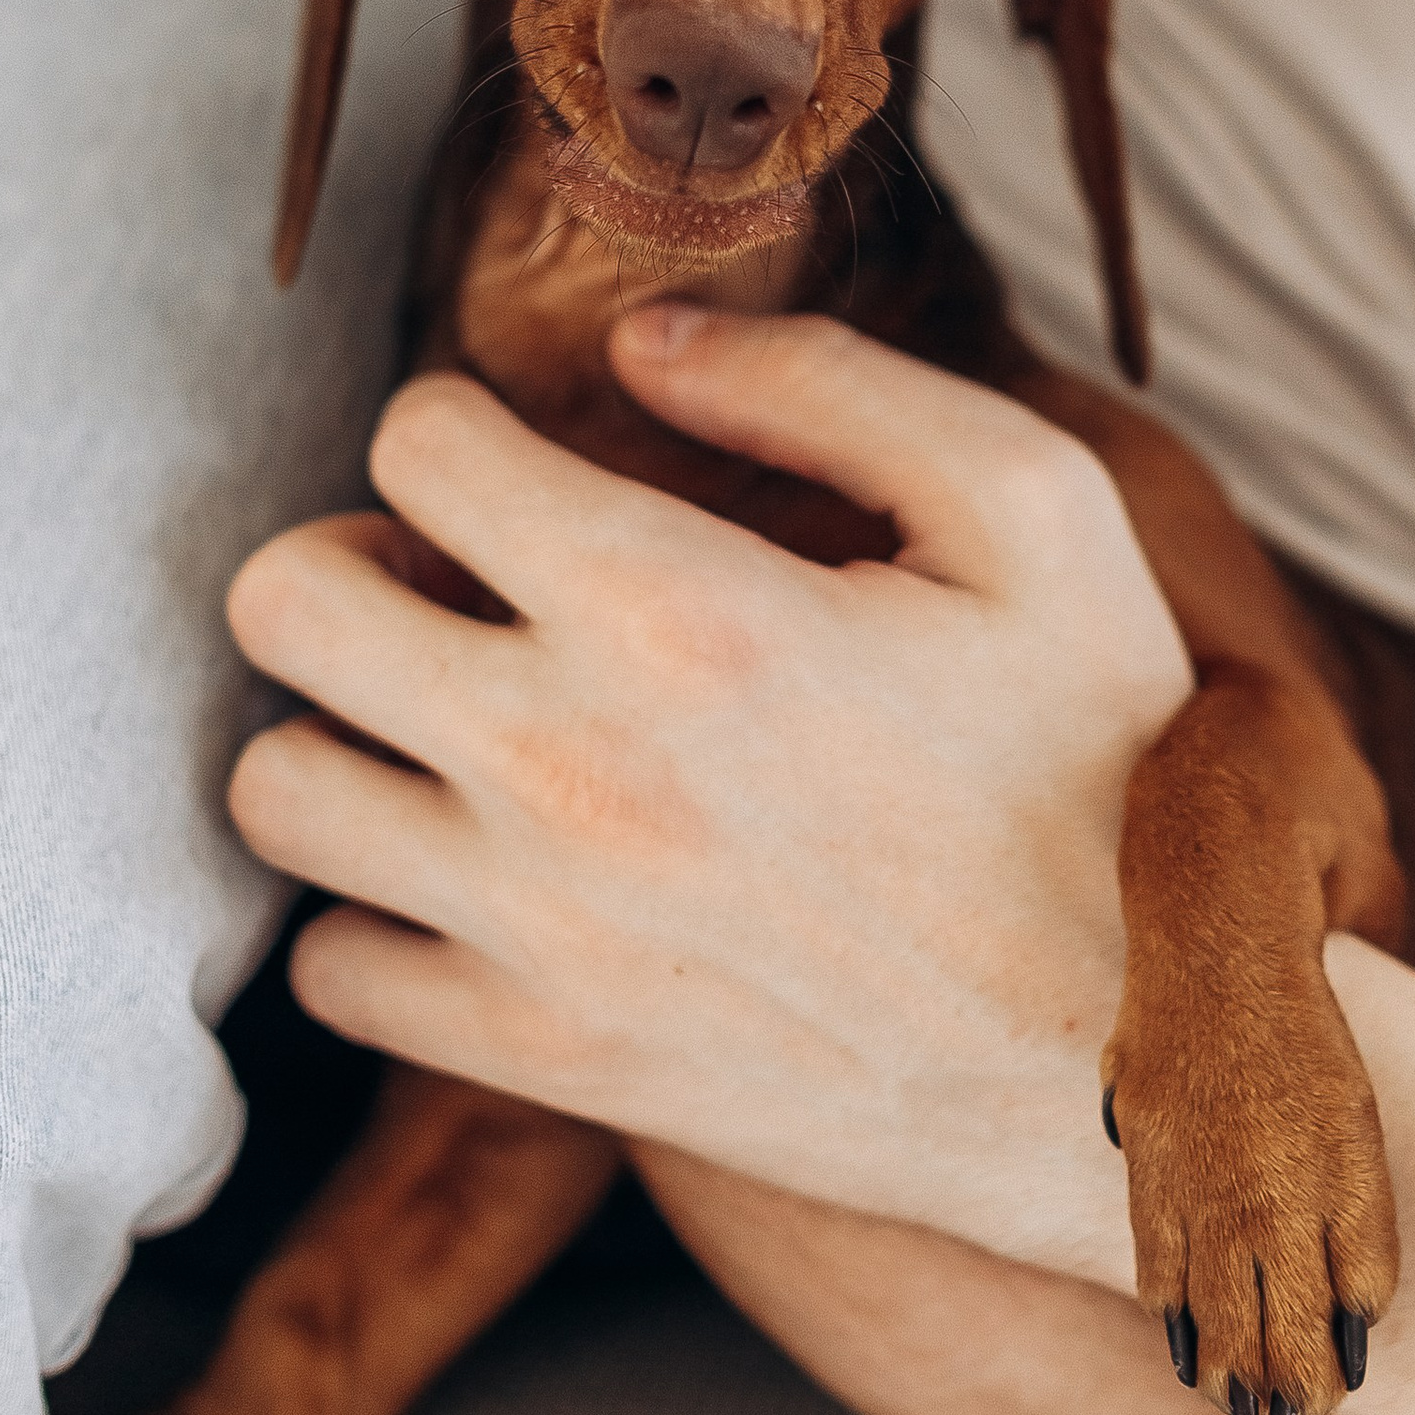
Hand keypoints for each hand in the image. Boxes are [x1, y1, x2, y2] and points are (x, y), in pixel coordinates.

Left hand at [225, 306, 1190, 1281]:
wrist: (1139, 1068)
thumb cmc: (1101, 771)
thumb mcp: (1035, 516)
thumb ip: (828, 386)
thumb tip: (640, 346)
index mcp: (679, 605)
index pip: (415, 442)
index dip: (463, 429)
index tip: (528, 474)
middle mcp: (568, 761)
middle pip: (284, 602)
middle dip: (353, 558)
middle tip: (449, 587)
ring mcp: (536, 927)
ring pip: (275, 789)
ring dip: (346, 736)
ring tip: (450, 732)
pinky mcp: (538, 1062)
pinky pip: (331, 970)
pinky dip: (378, 918)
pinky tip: (481, 883)